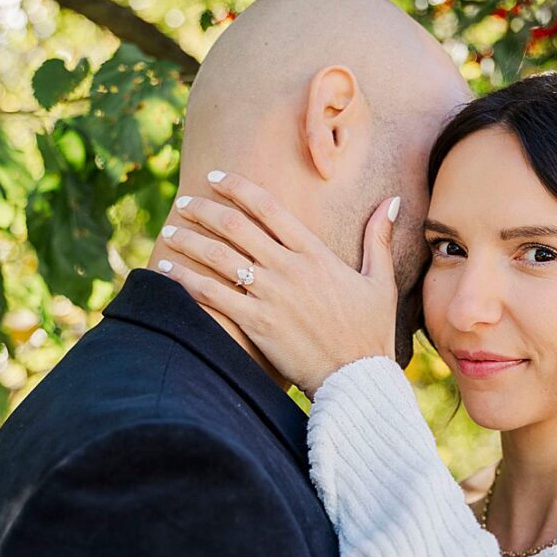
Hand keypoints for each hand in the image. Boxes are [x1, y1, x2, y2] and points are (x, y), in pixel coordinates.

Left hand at [154, 167, 397, 392]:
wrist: (359, 379)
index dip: (238, 186)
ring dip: (188, 240)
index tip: (216, 176)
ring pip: (218, 256)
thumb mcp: (380, 281)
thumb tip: (391, 200)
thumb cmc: (370, 331)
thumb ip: (378, 237)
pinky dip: (185, 280)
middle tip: (183, 201)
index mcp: (315, 253)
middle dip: (204, 208)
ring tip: (168, 231)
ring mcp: (271, 296)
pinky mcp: (256, 324)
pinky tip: (164, 270)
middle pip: (235, 226)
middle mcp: (289, 268)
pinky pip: (212, 295)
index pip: (268, 207)